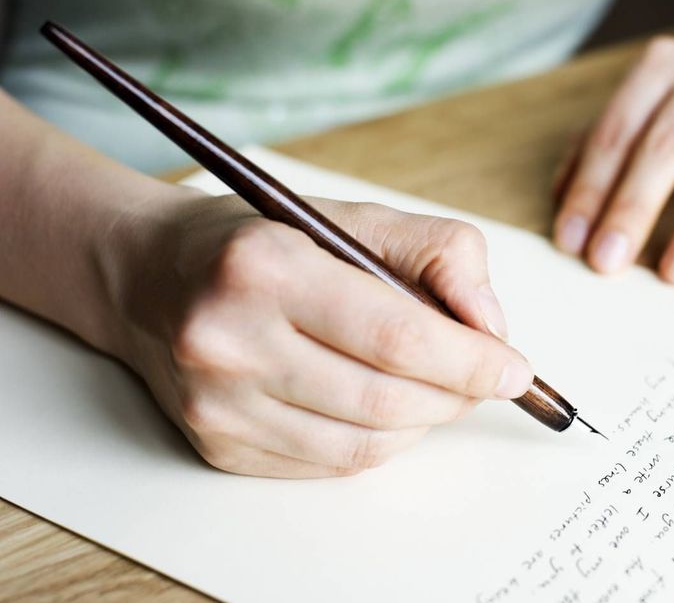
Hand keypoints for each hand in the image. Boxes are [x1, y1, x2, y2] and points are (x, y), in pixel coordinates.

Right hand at [108, 193, 531, 477]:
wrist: (151, 277)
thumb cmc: (264, 242)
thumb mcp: (355, 217)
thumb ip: (440, 254)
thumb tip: (491, 327)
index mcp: (267, 267)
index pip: (395, 334)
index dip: (469, 360)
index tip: (513, 369)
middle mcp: (230, 340)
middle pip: (384, 397)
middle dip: (456, 395)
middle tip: (483, 379)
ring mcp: (218, 403)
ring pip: (363, 443)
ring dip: (423, 422)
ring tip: (435, 390)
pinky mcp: (217, 445)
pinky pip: (329, 465)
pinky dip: (379, 441)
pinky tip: (384, 408)